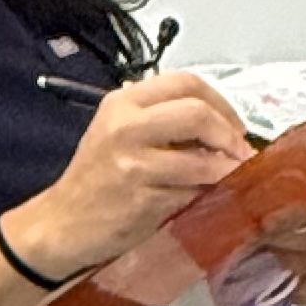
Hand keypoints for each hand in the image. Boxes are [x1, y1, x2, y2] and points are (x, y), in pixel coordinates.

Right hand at [16, 72, 251, 273]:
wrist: (64, 223)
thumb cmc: (99, 178)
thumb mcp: (122, 134)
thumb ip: (164, 122)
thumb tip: (223, 128)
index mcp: (123, 102)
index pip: (185, 83)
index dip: (221, 103)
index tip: (234, 125)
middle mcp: (125, 125)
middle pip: (197, 113)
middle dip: (230, 134)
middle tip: (242, 152)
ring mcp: (132, 163)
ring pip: (201, 159)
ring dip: (229, 170)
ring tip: (236, 176)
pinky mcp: (141, 199)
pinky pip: (192, 192)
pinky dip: (210, 194)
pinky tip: (213, 196)